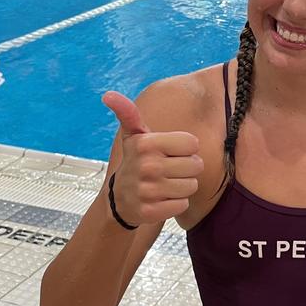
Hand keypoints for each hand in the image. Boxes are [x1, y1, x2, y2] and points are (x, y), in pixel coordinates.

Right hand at [102, 91, 202, 226]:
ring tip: (166, 184)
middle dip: (187, 168)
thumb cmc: (137, 161)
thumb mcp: (133, 136)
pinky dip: (176, 203)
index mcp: (146, 143)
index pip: (193, 143)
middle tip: (168, 170)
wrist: (119, 199)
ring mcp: (148, 191)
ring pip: (192, 186)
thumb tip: (108, 94)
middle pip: (196, 165)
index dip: (185, 149)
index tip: (169, 152)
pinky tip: (162, 199)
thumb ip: (128, 113)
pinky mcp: (150, 212)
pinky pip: (182, 205)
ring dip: (183, 186)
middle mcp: (147, 166)